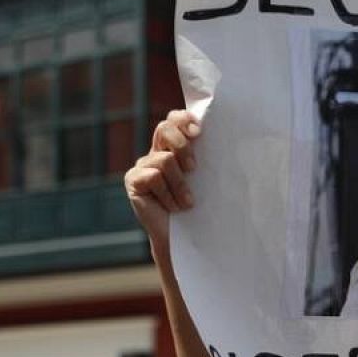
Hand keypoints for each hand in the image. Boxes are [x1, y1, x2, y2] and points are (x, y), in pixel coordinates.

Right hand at [125, 109, 201, 258]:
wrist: (184, 236)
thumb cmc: (200, 206)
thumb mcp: (205, 177)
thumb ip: (205, 155)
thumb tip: (225, 134)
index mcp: (174, 147)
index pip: (173, 119)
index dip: (183, 120)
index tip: (198, 132)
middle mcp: (156, 152)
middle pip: (165, 128)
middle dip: (183, 146)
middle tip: (194, 169)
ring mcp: (142, 166)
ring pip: (165, 159)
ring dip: (180, 184)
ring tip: (186, 202)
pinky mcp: (133, 180)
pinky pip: (154, 176)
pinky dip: (167, 194)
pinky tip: (172, 207)